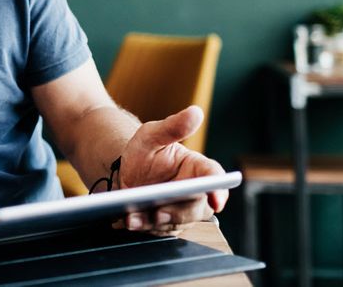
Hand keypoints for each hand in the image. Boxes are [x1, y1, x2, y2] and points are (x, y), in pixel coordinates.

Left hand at [113, 106, 227, 233]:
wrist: (124, 171)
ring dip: (156, 222)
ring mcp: (181, 211)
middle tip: (159, 212)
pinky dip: (143, 226)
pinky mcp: (166, 224)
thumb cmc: (144, 151)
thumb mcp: (152, 135)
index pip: (214, 177)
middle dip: (178, 212)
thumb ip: (173, 126)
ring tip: (134, 217)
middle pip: (197, 207)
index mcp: (198, 168)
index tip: (215, 198)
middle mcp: (195, 192)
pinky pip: (158, 230)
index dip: (218, 189)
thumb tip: (195, 112)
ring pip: (176, 222)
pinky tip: (128, 220)